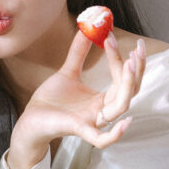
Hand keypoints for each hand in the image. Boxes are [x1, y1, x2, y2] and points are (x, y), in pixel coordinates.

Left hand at [6, 30, 145, 168]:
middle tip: (137, 49)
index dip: (120, 57)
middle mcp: (102, 110)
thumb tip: (87, 29)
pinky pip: (101, 139)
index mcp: (102, 98)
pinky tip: (126, 123)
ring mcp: (92, 121)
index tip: (110, 35)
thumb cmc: (51, 100)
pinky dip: (115, 134)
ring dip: (127, 86)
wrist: (31, 118)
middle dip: (135, 70)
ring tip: (129, 64)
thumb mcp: (68, 72)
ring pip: (120, 107)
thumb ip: (78, 52)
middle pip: (129, 91)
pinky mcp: (78, 129)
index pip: (121, 77)